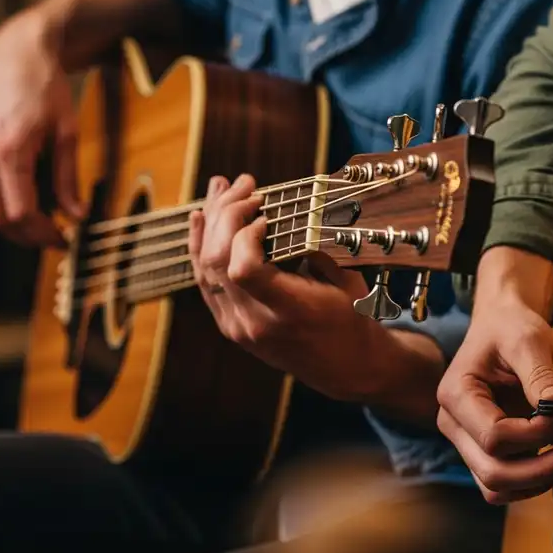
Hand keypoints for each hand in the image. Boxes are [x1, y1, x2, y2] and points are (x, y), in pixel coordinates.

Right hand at [0, 11, 84, 246]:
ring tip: (37, 222)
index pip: (20, 212)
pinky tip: (15, 201)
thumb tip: (77, 215)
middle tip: (53, 237)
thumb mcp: (68, 132)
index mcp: (10, 149)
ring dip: (7, 222)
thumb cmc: (46, 87)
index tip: (63, 238)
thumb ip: (69, 177)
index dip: (43, 232)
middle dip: (27, 234)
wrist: (15, 51)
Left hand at [188, 173, 440, 407]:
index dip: (246, 233)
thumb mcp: (348, 281)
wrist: (344, 368)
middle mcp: (255, 322)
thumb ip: (320, 246)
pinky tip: (201, 218)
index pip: (243, 269)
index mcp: (289, 312)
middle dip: (227, 213)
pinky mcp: (229, 324)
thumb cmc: (353, 320)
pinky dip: (200, 246)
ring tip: (221, 188)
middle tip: (245, 184)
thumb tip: (296, 206)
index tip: (267, 214)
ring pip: (205, 267)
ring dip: (211, 222)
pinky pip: (205, 281)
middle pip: (218, 261)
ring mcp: (237, 326)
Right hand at [437, 248, 552, 503]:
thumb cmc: (509, 328)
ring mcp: (465, 440)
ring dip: (538, 481)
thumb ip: (540, 375)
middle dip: (541, 469)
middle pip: (492, 473)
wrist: (501, 325)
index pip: (493, 436)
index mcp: (455, 395)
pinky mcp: (483, 449)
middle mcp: (453, 424)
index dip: (535, 434)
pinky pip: (504, 484)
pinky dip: (533, 481)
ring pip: (496, 488)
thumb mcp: (527, 340)